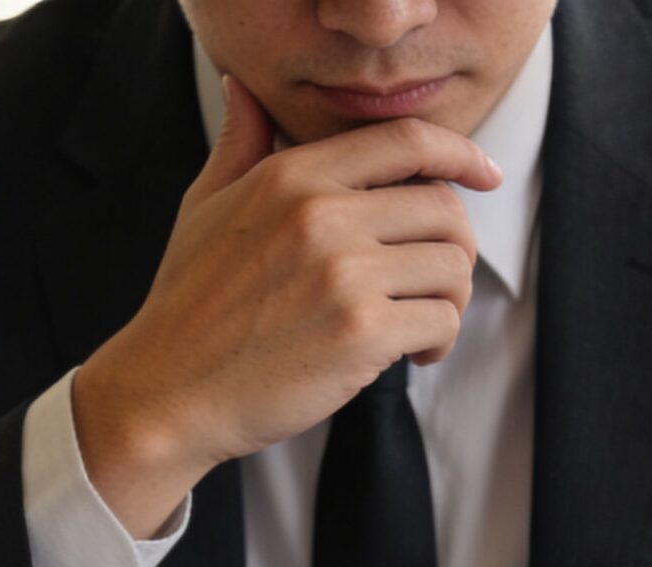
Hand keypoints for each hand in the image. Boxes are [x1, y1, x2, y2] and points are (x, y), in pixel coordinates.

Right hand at [72, 74, 499, 536]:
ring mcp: (344, 275)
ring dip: (449, 298)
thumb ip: (240, 142)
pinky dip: (439, 340)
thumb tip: (244, 88)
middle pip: (443, 207)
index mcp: (292, 177)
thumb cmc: (187, 305)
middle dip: (454, 247)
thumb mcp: (206, 206)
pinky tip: (414, 354)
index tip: (483, 175)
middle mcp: (322, 216)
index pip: (406, 142)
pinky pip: (441, 320)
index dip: (460, 154)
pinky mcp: (360, 333)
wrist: (168, 392)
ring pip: (452, 266)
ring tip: (421, 322)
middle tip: (434, 280)